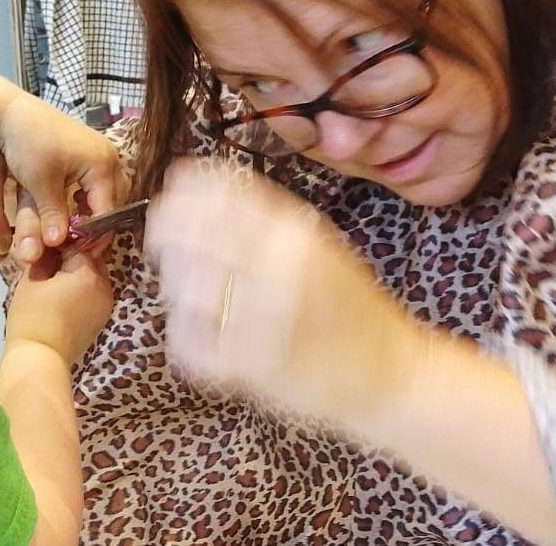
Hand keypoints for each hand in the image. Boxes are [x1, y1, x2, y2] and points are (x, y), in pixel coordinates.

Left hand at [0, 100, 126, 263]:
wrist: (8, 112)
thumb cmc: (28, 144)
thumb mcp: (40, 183)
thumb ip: (53, 215)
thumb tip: (58, 243)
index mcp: (103, 164)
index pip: (108, 210)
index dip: (95, 235)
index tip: (79, 254)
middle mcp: (107, 159)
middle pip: (113, 202)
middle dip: (99, 224)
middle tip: (83, 245)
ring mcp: (98, 154)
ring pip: (105, 193)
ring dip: (93, 211)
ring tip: (81, 230)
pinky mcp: (85, 153)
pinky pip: (94, 183)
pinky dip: (85, 199)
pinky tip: (72, 210)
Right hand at [6, 250, 114, 365]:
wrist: (40, 360)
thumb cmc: (31, 318)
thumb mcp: (32, 279)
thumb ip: (47, 257)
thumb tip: (53, 248)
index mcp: (89, 273)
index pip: (77, 245)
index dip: (58, 246)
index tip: (43, 252)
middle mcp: (105, 286)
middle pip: (89, 259)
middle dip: (70, 260)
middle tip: (47, 269)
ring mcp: (106, 303)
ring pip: (92, 276)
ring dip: (76, 276)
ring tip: (52, 287)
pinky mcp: (102, 318)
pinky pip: (93, 293)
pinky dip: (80, 291)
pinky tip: (61, 299)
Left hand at [144, 159, 424, 425]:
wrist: (393, 373)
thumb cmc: (352, 308)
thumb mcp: (319, 245)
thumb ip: (267, 218)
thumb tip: (198, 183)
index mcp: (295, 232)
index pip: (218, 191)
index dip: (183, 190)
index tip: (173, 195)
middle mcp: (278, 266)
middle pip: (189, 234)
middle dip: (166, 236)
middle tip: (163, 244)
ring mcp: (262, 317)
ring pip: (182, 288)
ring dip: (178, 288)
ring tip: (194, 296)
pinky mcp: (251, 366)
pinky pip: (189, 342)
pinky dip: (187, 337)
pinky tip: (205, 334)